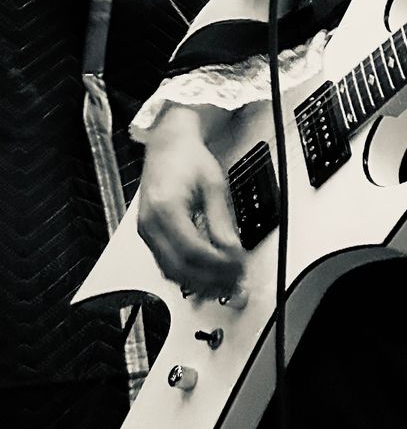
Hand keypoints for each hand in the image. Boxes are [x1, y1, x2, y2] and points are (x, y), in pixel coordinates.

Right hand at [136, 108, 244, 298]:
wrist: (168, 145)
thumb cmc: (189, 159)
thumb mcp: (214, 186)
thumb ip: (222, 222)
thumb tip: (233, 251)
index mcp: (166, 208)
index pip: (193, 251)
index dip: (218, 265)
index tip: (239, 268)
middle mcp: (150, 223)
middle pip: (179, 267)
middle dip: (210, 280)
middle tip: (236, 282)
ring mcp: (146, 231)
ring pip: (170, 271)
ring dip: (199, 282)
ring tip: (225, 283)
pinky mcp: (148, 234)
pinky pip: (166, 264)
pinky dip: (187, 274)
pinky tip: (207, 275)